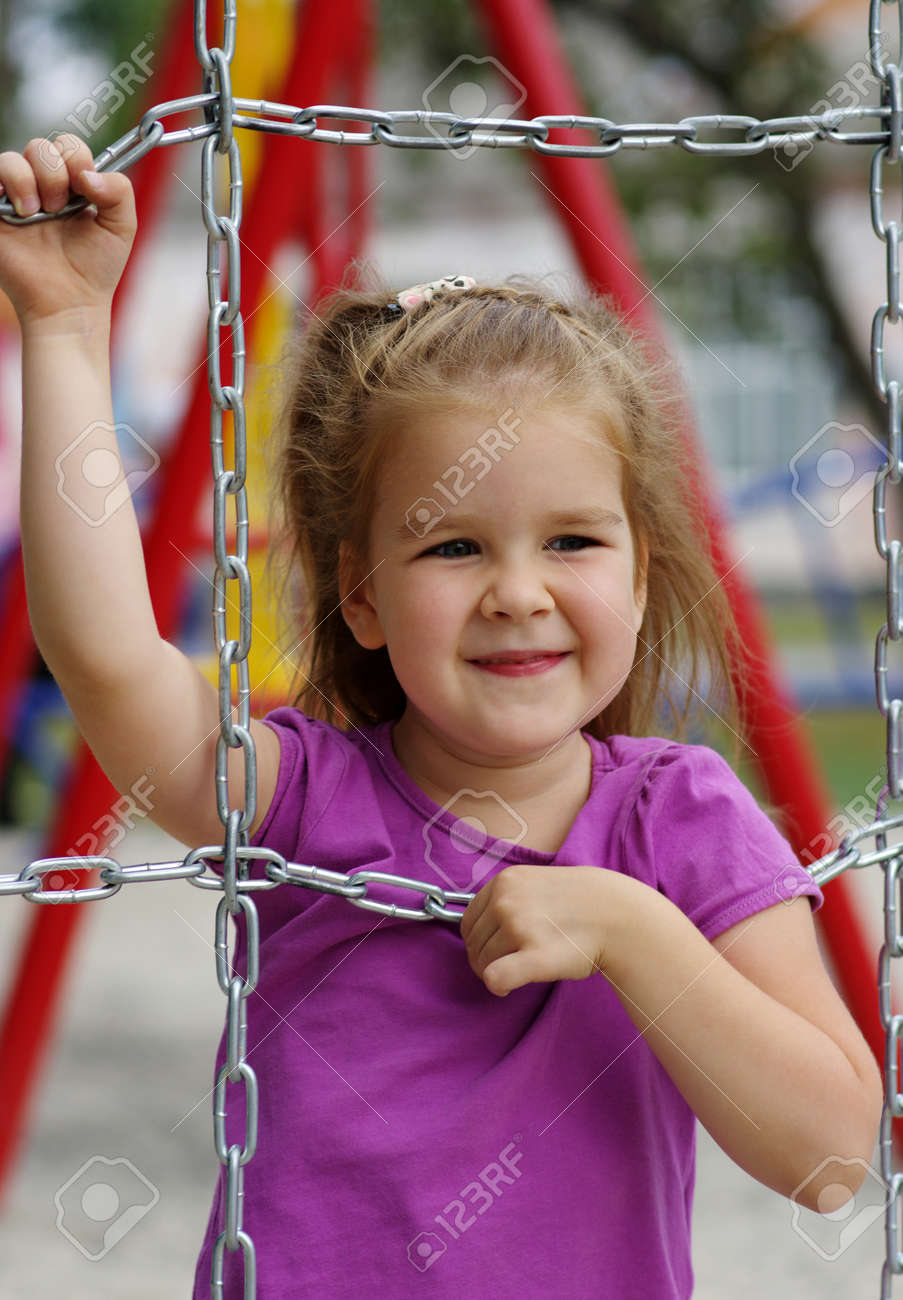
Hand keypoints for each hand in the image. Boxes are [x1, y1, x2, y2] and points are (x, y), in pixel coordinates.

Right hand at [0, 134, 135, 327]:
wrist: (70, 302)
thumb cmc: (95, 269)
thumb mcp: (121, 227)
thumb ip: (119, 190)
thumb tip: (88, 173)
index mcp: (72, 185)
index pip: (68, 147)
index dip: (77, 159)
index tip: (84, 189)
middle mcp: (42, 187)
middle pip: (41, 147)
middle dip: (55, 174)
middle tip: (59, 210)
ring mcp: (16, 198)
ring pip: (12, 159)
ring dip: (29, 182)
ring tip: (36, 215)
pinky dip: (8, 184)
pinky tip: (21, 213)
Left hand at [460, 864, 632, 997]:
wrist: (618, 915)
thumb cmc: (577, 903)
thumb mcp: (534, 882)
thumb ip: (505, 897)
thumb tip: (477, 928)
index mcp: (504, 882)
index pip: (468, 922)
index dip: (479, 940)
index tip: (498, 949)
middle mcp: (507, 901)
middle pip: (473, 945)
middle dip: (486, 959)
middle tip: (510, 963)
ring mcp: (520, 927)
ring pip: (483, 964)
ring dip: (496, 971)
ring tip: (522, 967)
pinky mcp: (535, 956)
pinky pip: (496, 978)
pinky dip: (498, 985)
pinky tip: (510, 986)